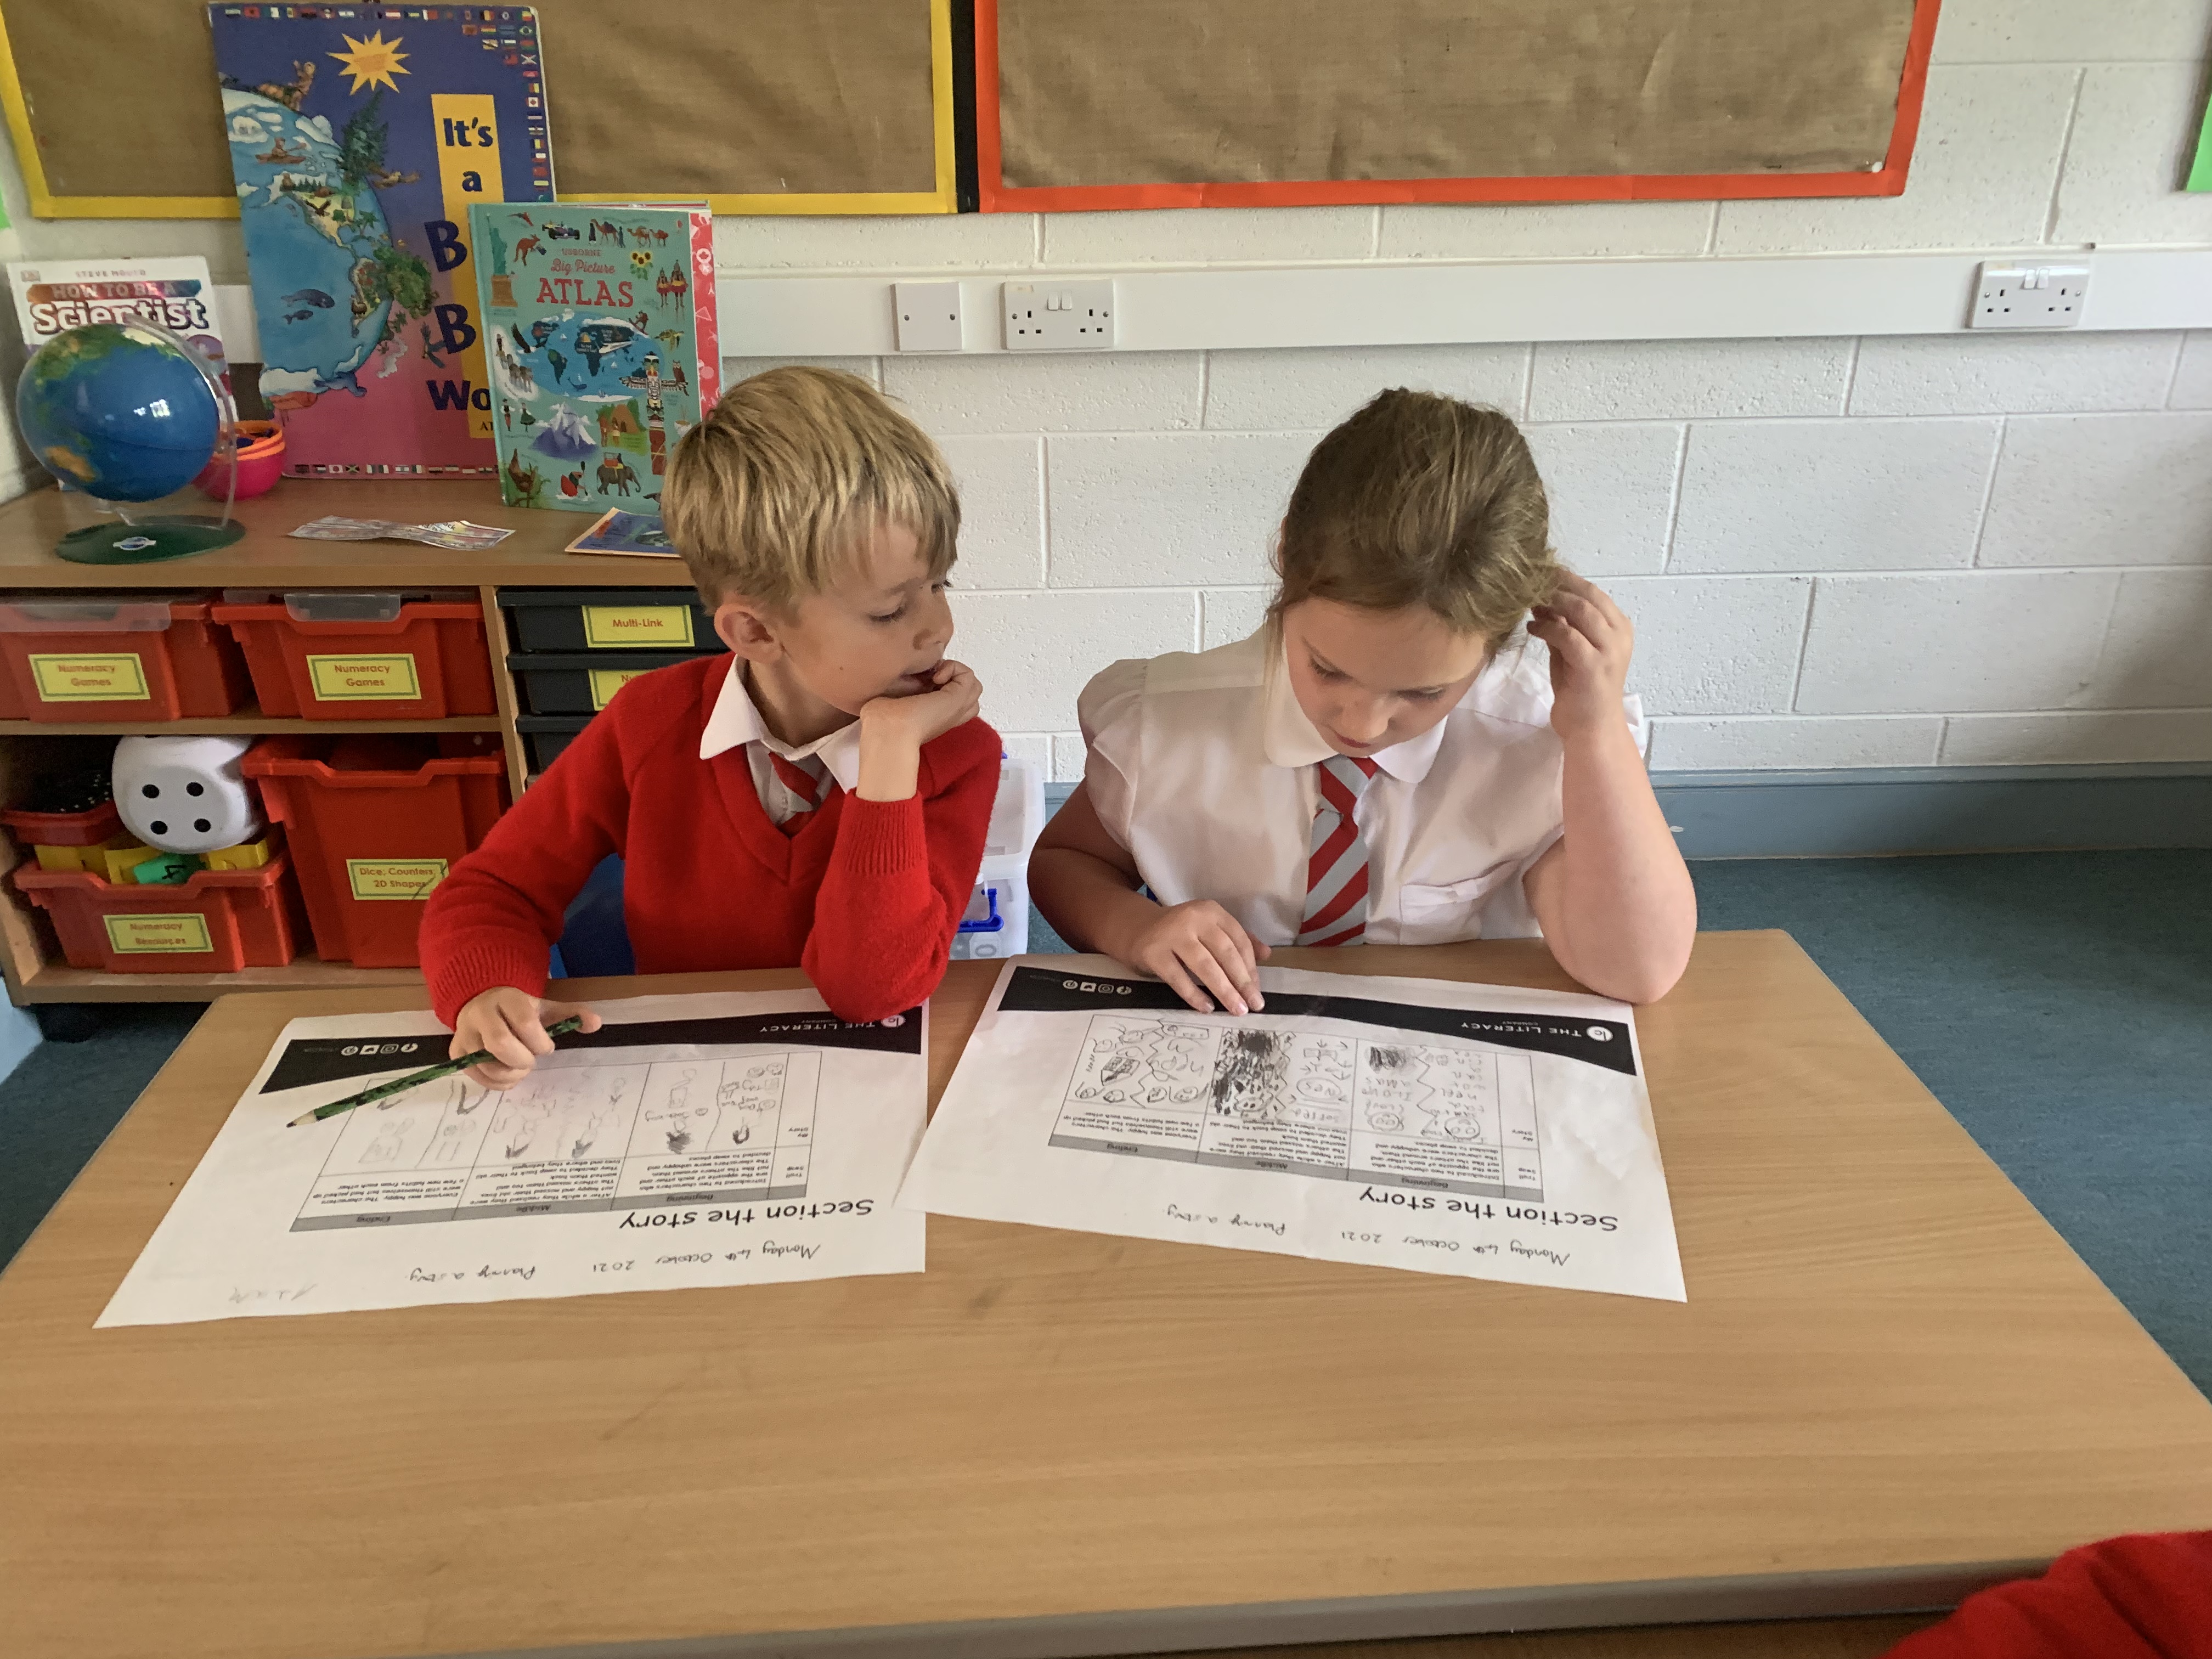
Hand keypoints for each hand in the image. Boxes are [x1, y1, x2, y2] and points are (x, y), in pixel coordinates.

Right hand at [452, 988, 601, 1088]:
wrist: (482, 1004)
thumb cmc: (519, 1011)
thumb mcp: (546, 1008)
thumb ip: (573, 1014)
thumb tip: (596, 1023)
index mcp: (506, 998)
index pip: (524, 1021)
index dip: (540, 1041)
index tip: (547, 1046)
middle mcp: (480, 1014)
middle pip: (500, 1044)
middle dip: (523, 1060)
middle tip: (530, 1061)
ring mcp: (465, 1033)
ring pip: (487, 1065)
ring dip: (511, 1075)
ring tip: (520, 1067)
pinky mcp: (456, 1052)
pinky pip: (478, 1077)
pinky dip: (498, 1083)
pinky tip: (508, 1074)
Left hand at [857, 660, 982, 800]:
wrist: (887, 731)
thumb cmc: (882, 722)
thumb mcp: (890, 701)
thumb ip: (901, 690)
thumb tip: (904, 677)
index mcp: (934, 716)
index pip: (953, 699)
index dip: (943, 684)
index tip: (922, 680)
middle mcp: (948, 714)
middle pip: (969, 694)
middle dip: (953, 678)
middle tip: (931, 678)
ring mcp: (956, 708)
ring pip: (973, 685)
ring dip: (955, 672)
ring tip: (935, 677)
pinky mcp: (957, 699)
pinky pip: (969, 675)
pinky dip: (954, 668)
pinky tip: (935, 677)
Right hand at [1121, 900, 1270, 1015]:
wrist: (1136, 929)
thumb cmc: (1180, 933)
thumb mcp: (1209, 930)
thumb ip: (1236, 940)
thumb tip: (1267, 955)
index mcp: (1211, 911)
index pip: (1238, 940)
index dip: (1251, 967)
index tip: (1257, 990)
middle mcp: (1193, 918)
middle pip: (1225, 953)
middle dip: (1242, 982)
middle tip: (1254, 1005)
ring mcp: (1171, 934)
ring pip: (1204, 966)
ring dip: (1224, 990)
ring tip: (1236, 1009)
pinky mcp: (1153, 952)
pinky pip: (1178, 977)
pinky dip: (1194, 994)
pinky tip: (1207, 1007)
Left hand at [1529, 572, 1634, 744]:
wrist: (1591, 729)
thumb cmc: (1581, 691)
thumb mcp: (1571, 652)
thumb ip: (1562, 626)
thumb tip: (1540, 601)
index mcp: (1619, 628)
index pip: (1593, 592)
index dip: (1567, 579)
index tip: (1541, 571)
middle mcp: (1619, 635)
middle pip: (1588, 595)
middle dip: (1558, 584)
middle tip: (1530, 580)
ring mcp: (1609, 650)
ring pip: (1581, 611)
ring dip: (1552, 602)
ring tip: (1529, 601)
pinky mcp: (1593, 665)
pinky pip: (1568, 635)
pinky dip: (1547, 627)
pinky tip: (1531, 627)